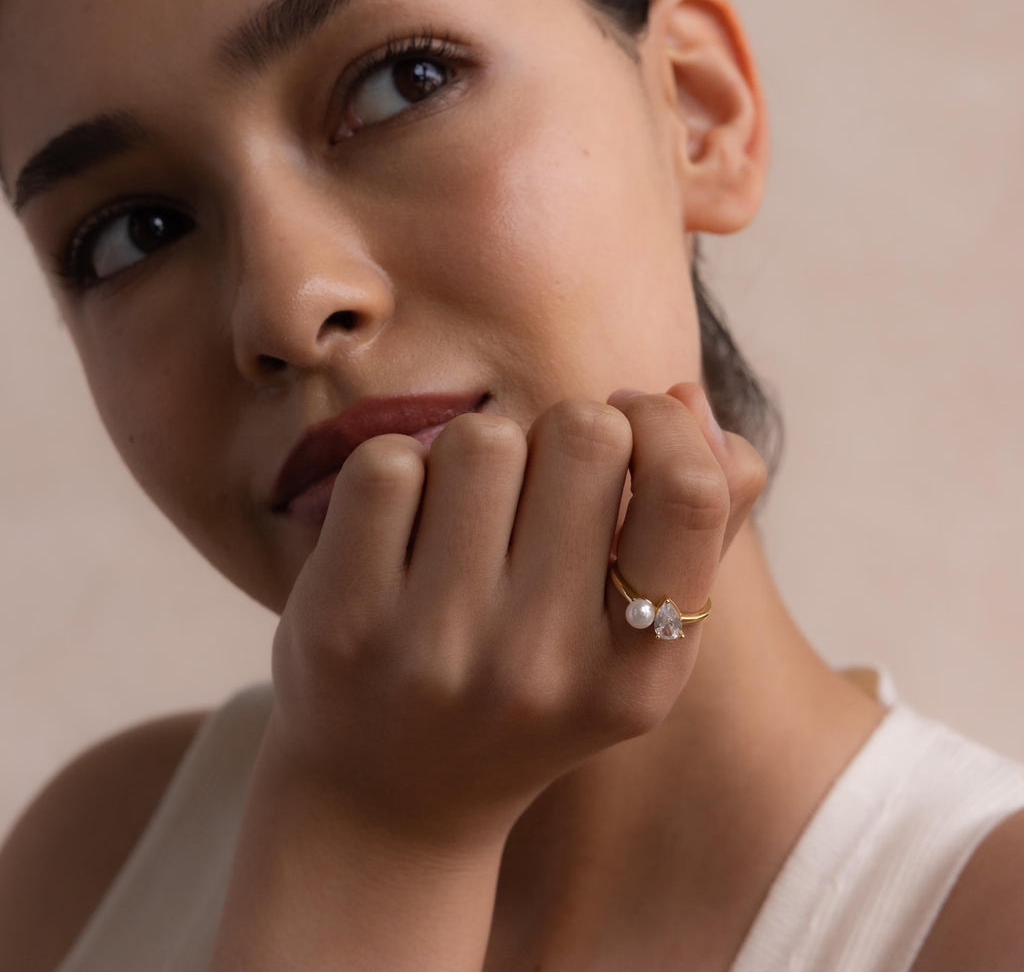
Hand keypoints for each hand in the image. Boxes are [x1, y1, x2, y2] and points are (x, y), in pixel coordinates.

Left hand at [265, 384, 765, 849]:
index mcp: (640, 671)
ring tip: (469, 514)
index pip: (690, 491)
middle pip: (584, 433)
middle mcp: (544, 664)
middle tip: (540, 480)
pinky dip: (401, 473)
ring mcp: (438, 644)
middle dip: (565, 431)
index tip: (630, 422)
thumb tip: (684, 392)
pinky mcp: (343, 620)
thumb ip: (692, 521)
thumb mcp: (631, 645)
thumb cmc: (528, 697)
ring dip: (479, 452)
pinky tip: (401, 529)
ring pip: (482, 437)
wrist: (389, 802)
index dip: (664, 425)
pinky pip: (388, 463)